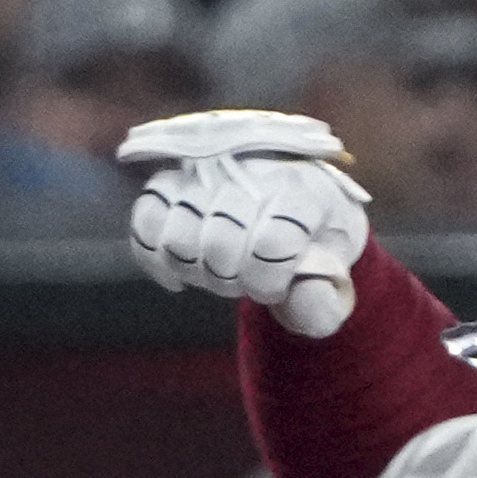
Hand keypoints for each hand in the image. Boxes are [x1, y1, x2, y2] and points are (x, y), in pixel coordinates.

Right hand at [121, 105, 373, 338]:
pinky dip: (153, 255)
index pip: (272, 244)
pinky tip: (177, 274)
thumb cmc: (314, 245)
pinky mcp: (174, 179)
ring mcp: (211, 172)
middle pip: (220, 240)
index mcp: (305, 193)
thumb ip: (321, 300)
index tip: (275, 288)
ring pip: (178, 232)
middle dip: (229, 278)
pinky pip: (144, 216)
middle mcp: (254, 173)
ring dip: (194, 268)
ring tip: (217, 271)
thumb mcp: (332, 274)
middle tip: (244, 279)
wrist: (295, 204)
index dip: (267, 282)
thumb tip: (309, 305)